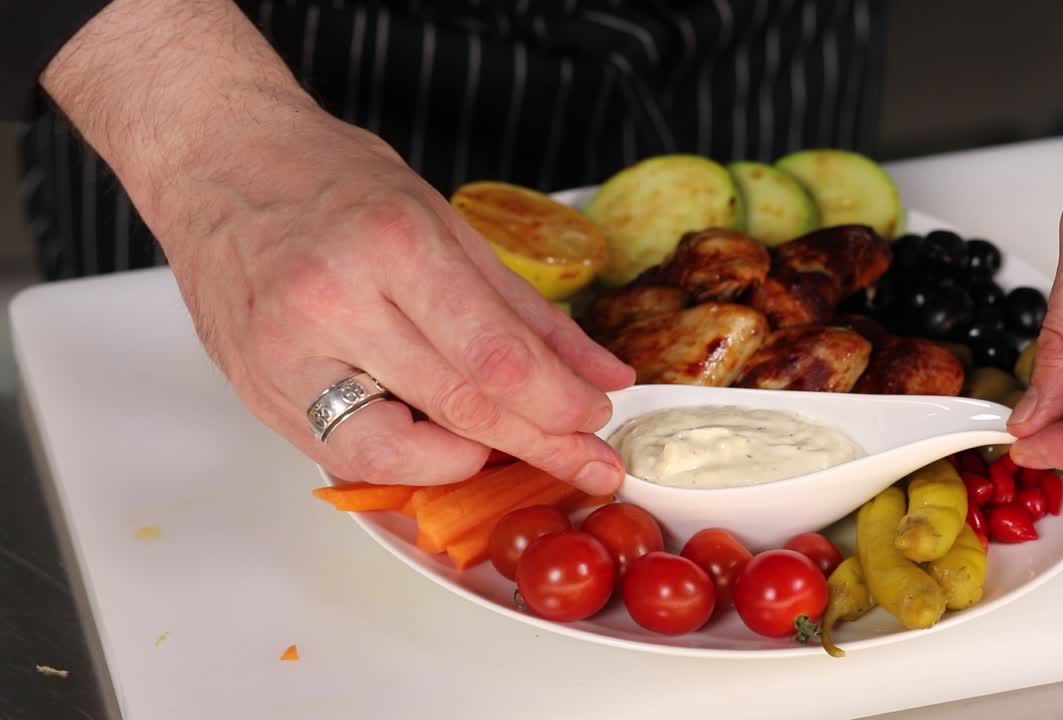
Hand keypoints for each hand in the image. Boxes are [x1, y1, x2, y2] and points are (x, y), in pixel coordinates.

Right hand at [41, 0, 634, 490]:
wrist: (218, 162)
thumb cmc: (329, 179)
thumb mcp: (446, 223)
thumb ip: (525, 311)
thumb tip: (599, 374)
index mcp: (392, 246)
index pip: (495, 357)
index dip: (558, 403)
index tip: (597, 417)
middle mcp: (332, 303)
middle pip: (459, 408)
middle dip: (541, 445)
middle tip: (590, 463)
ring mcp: (285, 353)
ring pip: (398, 450)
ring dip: (473, 463)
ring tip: (514, 451)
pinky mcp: (257, 390)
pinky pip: (345, 453)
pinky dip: (405, 459)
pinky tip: (443, 444)